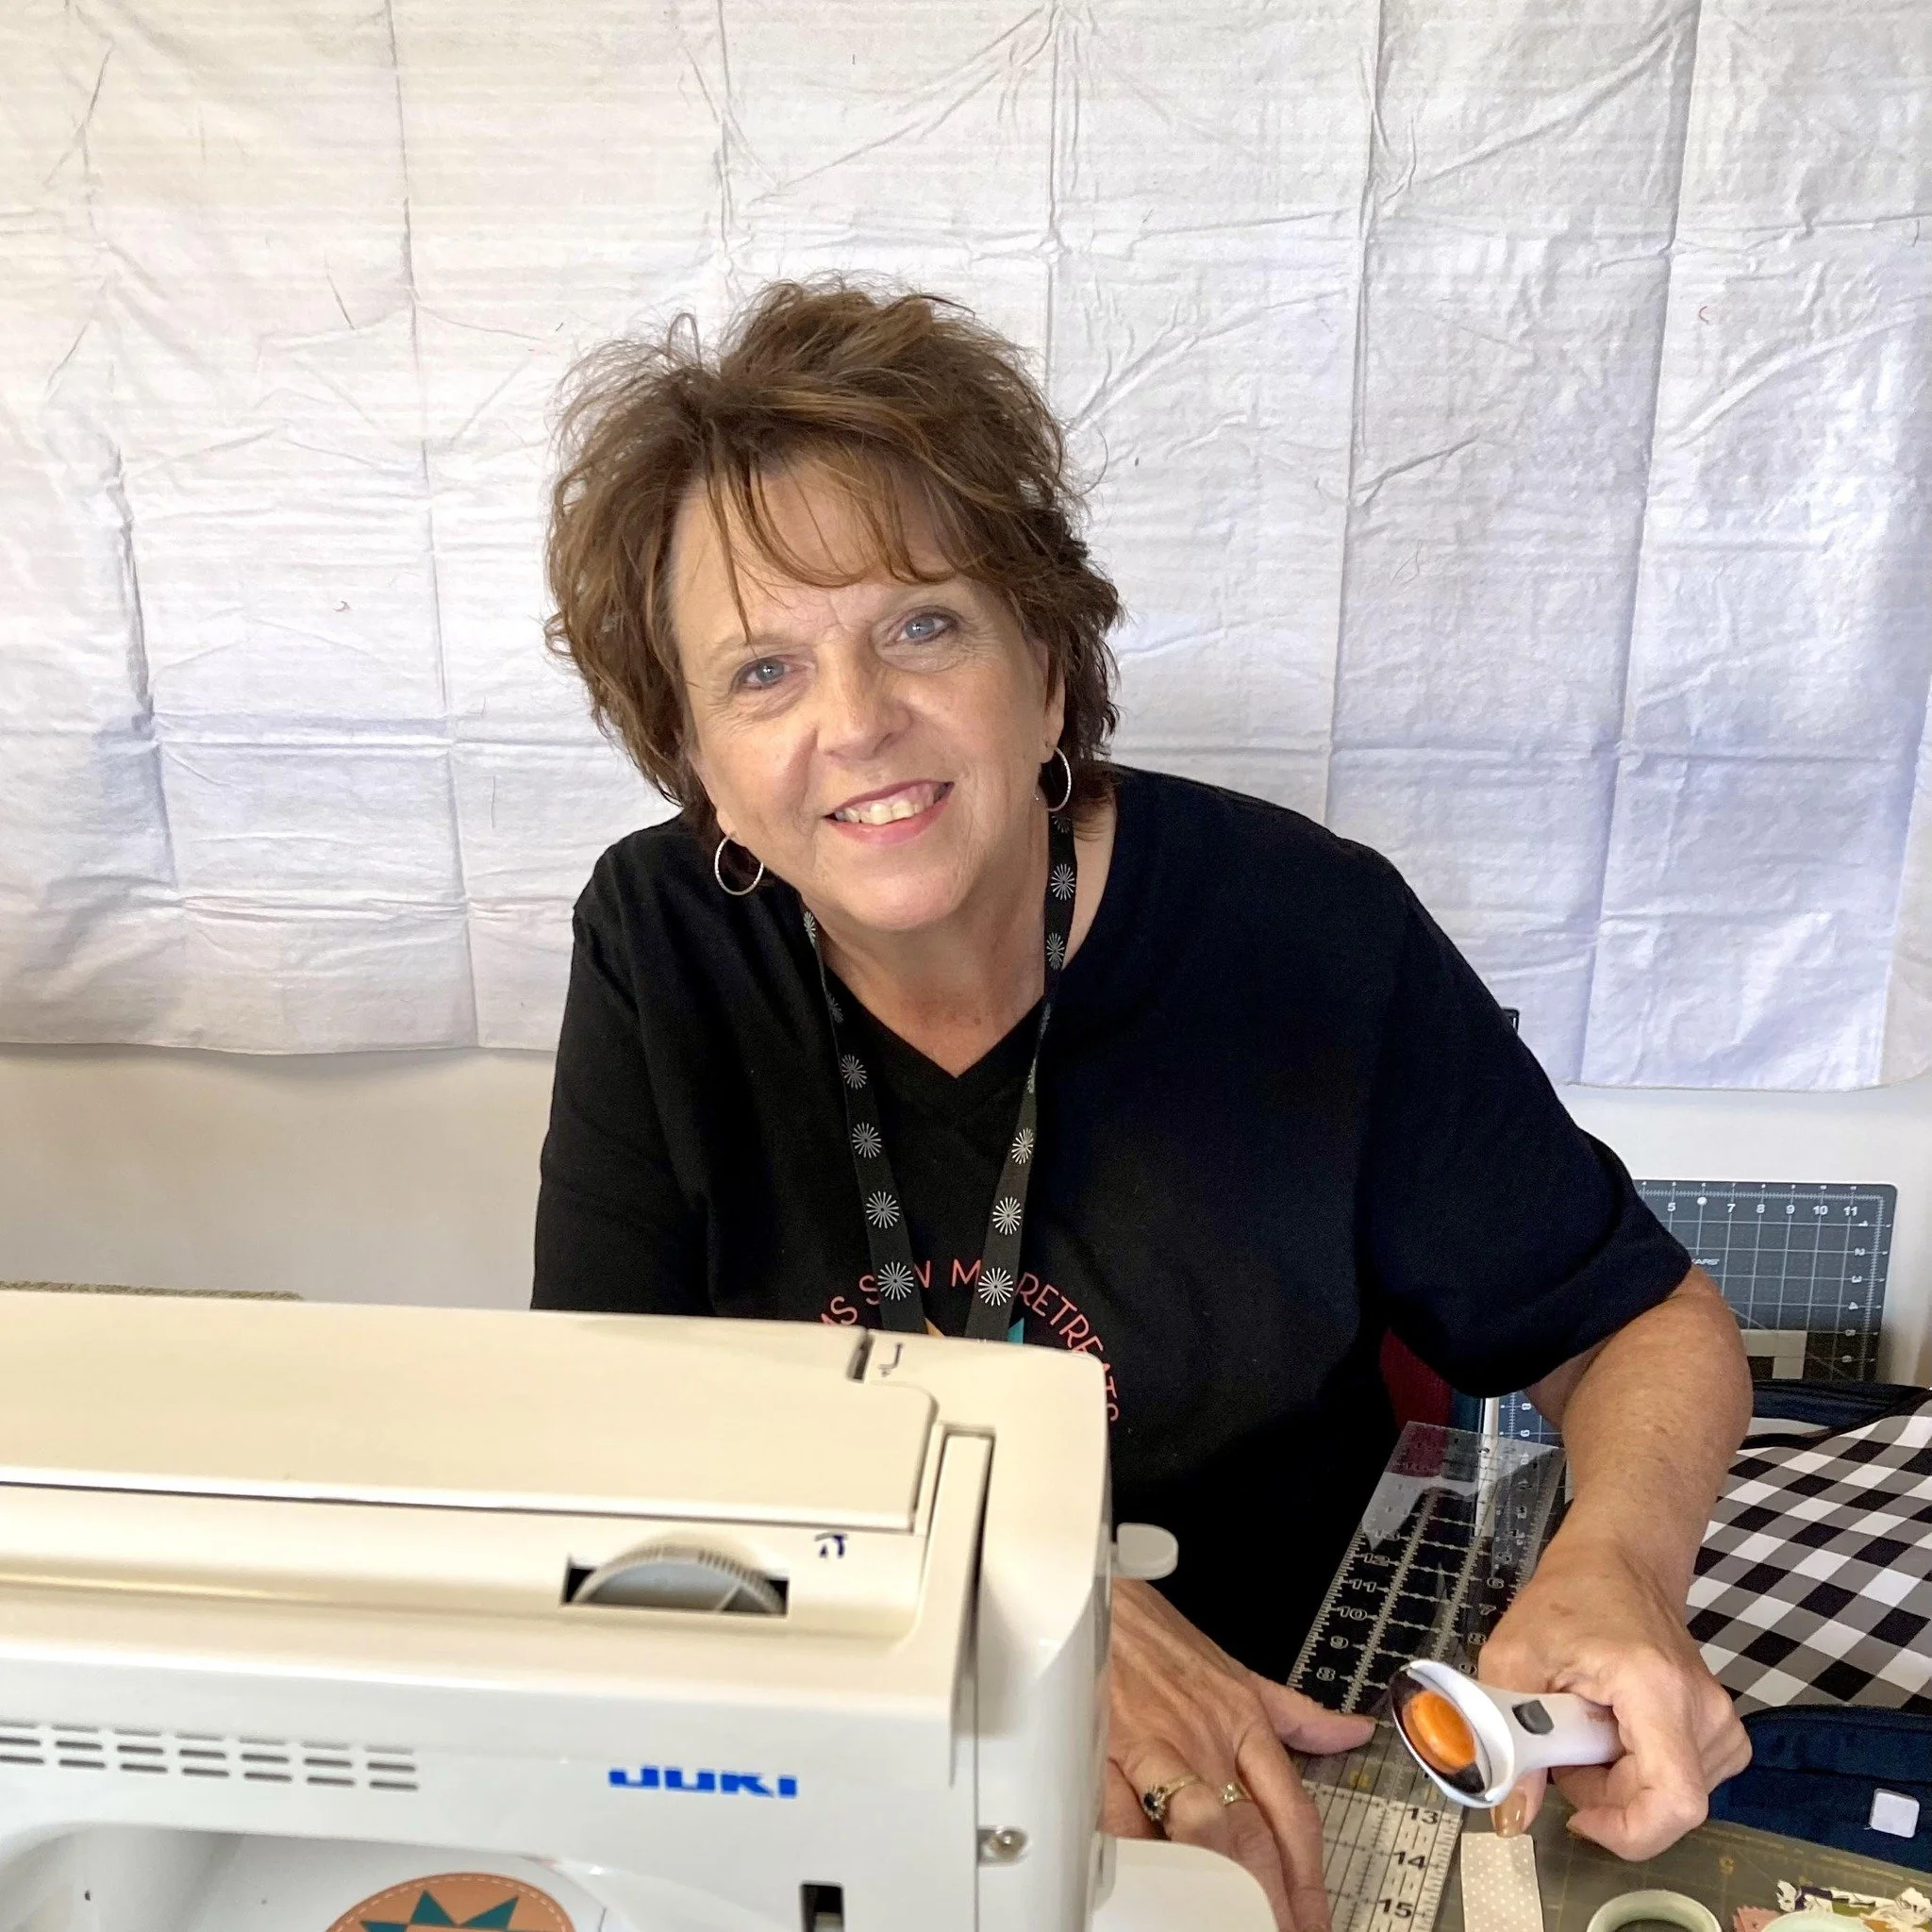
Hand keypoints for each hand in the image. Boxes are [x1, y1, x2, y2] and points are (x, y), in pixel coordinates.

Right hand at [1103, 1579, 1374, 1931]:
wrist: (1091, 1590)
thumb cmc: (1153, 1631)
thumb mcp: (1233, 1667)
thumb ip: (1294, 1711)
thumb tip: (1351, 1731)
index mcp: (1244, 1721)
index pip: (1293, 1814)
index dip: (1310, 1880)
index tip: (1315, 1922)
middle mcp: (1208, 1738)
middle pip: (1255, 1836)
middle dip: (1273, 1901)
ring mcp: (1157, 1745)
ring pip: (1202, 1829)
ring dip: (1220, 1888)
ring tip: (1227, 1923)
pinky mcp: (1105, 1747)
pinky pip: (1124, 1816)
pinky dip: (1138, 1856)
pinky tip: (1152, 1887)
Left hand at [1476, 1533, 1749, 1858]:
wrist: (1619, 1561)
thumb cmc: (1565, 1600)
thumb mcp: (1512, 1658)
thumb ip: (1507, 1737)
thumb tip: (1511, 1819)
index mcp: (1657, 1690)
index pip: (1675, 1800)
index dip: (1627, 1831)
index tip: (1575, 1815)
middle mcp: (1705, 1711)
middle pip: (1661, 1802)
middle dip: (1601, 1794)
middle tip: (1561, 1744)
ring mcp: (1721, 1722)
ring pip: (1670, 1797)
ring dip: (1616, 1783)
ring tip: (1583, 1728)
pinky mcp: (1721, 1729)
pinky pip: (1680, 1781)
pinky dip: (1639, 1773)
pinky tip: (1612, 1734)